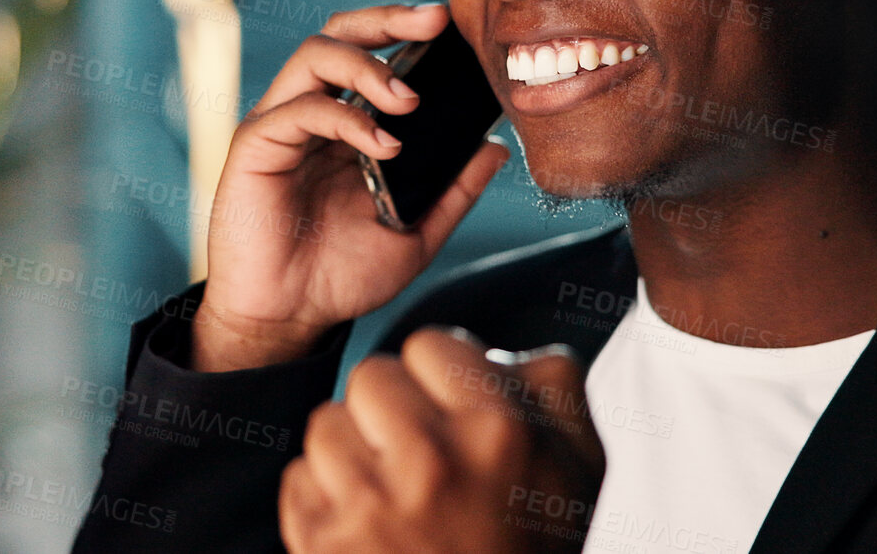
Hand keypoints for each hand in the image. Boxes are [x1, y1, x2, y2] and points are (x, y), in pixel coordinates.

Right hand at [191, 4, 510, 371]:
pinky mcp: (255, 146)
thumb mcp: (415, 232)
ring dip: (369, 65)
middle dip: (387, 18)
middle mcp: (310, 112)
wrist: (288, 319)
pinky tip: (384, 145)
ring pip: (315, 54)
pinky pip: (299, 109)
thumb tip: (496, 148)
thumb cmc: (340, 276)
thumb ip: (453, 190)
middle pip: (339, 33)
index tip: (453, 27)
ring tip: (410, 100)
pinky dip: (347, 117)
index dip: (406, 31)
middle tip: (434, 22)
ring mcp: (280, 125)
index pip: (371, 52)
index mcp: (344, 124)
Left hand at [278, 327, 605, 552]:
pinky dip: (325, 497)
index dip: (438, 374)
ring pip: (327, 422)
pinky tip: (365, 523)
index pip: (429, 344)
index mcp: (498, 431)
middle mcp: (431, 461)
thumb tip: (501, 348)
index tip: (448, 406)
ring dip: (353, 450)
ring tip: (391, 489)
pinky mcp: (320, 539)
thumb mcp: (576, 466)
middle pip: (370, 375)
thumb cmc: (530, 549)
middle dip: (391, 406)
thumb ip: (550, 385)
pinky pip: (299, 476)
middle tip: (418, 450)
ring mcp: (370, 504)